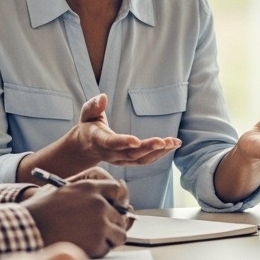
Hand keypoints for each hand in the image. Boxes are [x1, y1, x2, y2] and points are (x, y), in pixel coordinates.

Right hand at [22, 176, 132, 256]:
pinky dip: (99, 250)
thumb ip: (82, 190)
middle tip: (100, 228)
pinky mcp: (97, 242)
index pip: (116, 190)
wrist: (27, 229)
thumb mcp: (60, 188)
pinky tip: (84, 246)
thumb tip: (102, 197)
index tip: (112, 207)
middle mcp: (99, 204)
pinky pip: (107, 248)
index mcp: (90, 187)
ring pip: (120, 233)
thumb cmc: (39, 210)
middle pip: (120, 214)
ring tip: (94, 239)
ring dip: (110, 237)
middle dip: (112, 222)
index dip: (114, 200)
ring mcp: (100, 224)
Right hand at [24, 94, 180, 177]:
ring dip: (158, 152)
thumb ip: (93, 106)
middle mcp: (110, 154)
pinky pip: (145, 161)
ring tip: (174, 143)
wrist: (85, 148)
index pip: (110, 143)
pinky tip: (171, 146)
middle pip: (130, 154)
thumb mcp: (87, 114)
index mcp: (99, 140)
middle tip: (164, 141)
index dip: (123, 142)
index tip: (136, 141)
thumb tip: (103, 97)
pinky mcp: (128, 162)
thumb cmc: (89, 127)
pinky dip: (159, 154)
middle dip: (148, 148)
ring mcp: (120, 160)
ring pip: (140, 160)